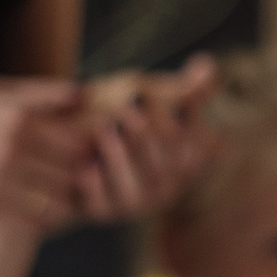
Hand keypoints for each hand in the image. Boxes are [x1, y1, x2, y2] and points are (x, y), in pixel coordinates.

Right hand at [0, 78, 90, 226]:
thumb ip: (38, 94)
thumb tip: (83, 93)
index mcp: (15, 120)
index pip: (76, 145)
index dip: (88, 152)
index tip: (85, 153)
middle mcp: (8, 152)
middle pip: (71, 176)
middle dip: (80, 178)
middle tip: (79, 178)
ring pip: (55, 203)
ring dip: (64, 201)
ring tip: (60, 194)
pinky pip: (30, 222)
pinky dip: (41, 219)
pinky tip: (37, 208)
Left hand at [75, 55, 221, 222]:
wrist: (69, 144)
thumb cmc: (118, 116)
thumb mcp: (151, 98)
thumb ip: (182, 88)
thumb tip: (207, 63)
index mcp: (180, 166)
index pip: (189, 154)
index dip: (181, 137)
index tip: (170, 109)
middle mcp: (161, 189)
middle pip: (159, 171)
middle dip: (145, 140)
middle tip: (129, 111)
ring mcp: (131, 203)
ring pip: (131, 191)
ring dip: (117, 160)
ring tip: (103, 131)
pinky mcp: (100, 212)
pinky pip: (99, 206)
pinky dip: (93, 187)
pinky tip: (85, 164)